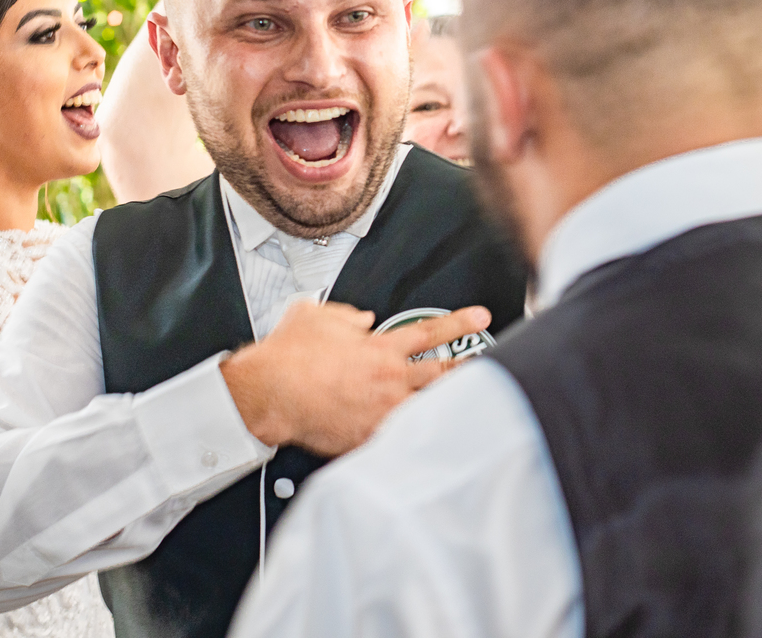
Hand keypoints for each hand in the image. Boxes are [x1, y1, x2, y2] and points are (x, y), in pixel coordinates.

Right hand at [221, 301, 491, 455]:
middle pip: (441, 374)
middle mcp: (387, 379)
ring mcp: (381, 411)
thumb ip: (345, 315)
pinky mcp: (367, 438)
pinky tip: (429, 446)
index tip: (480, 317)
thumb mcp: (314, 316)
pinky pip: (399, 440)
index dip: (459, 323)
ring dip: (447, 408)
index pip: (429, 331)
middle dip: (468, 371)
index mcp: (378, 348)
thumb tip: (362, 318)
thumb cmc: (286, 356)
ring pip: (427, 409)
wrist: (269, 392)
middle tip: (492, 368)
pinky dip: (414, 441)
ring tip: (468, 410)